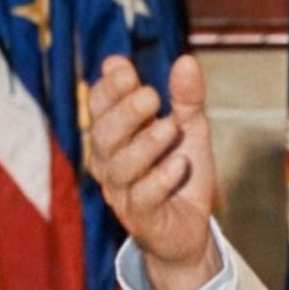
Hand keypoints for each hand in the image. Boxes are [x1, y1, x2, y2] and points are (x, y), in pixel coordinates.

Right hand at [86, 54, 222, 289]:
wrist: (190, 229)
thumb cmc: (181, 174)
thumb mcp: (190, 129)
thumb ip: (186, 98)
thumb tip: (186, 60)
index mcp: (116, 136)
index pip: (98, 108)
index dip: (107, 88)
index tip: (124, 68)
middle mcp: (111, 163)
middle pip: (102, 135)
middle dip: (124, 112)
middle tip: (150, 96)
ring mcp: (123, 192)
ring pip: (119, 166)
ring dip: (144, 144)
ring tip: (170, 128)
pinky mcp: (142, 218)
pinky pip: (142, 197)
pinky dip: (160, 178)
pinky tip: (179, 164)